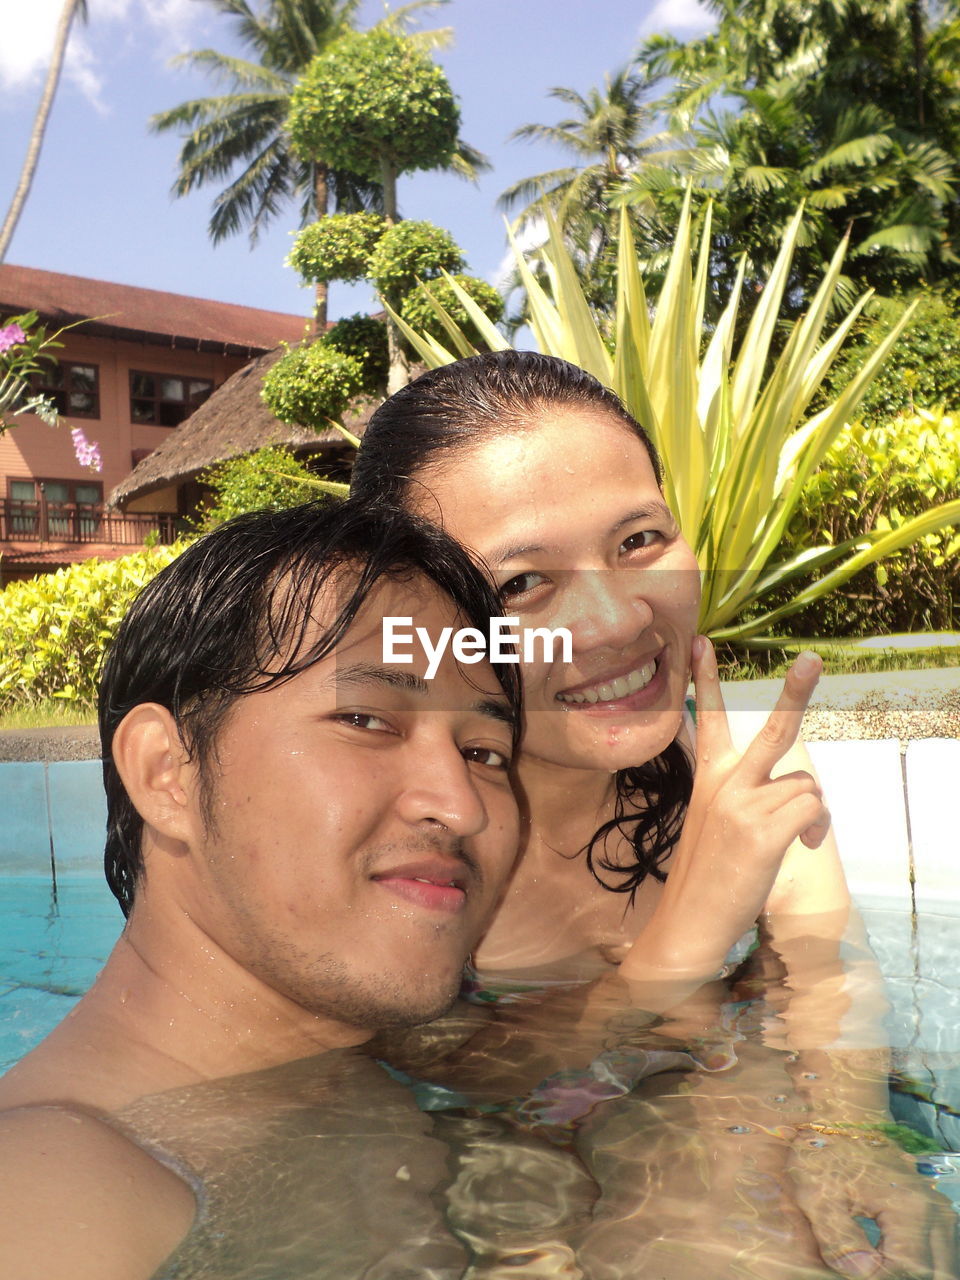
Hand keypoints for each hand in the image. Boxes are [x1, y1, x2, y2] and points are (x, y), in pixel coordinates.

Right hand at [621, 637, 830, 981]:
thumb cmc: (708, 875)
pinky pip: (812, 811)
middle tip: (812, 659)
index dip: (705, 679)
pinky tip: (798, 848)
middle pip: (773, 731)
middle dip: (796, 692)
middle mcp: (725, 784)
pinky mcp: (763, 830)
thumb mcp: (719, 823)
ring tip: (793, 838)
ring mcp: (743, 805)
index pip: (707, 719)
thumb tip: (808, 795)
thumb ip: (754, 796)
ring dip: (810, 813)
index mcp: (708, 778)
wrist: (689, 921)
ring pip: (807, 787)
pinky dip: (814, 830)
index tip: (701, 643)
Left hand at [788, 1128, 958, 1277]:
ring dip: (910, 1273)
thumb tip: (861, 1274)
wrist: (842, 1120)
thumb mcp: (820, 1196)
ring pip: (941, 1268)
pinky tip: (890, 1263)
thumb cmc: (827, 1154)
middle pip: (932, 1274)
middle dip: (898, 1277)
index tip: (849, 1269)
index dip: (875, 1278)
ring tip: (875, 1266)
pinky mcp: (937, 1216)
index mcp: (910, 1209)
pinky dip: (920, 1266)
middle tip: (863, 1271)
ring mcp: (941, 1215)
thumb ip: (839, 1241)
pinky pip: (939, 1257)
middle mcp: (936, 1214)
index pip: (905, 1270)